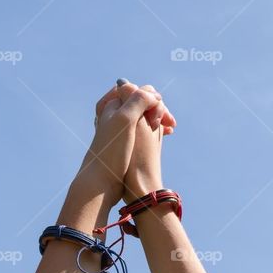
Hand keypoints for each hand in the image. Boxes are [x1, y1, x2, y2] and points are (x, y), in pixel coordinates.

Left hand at [111, 81, 170, 203]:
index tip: (161, 114)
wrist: (102, 182)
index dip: (152, 99)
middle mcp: (113, 115)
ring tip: (169, 128)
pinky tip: (165, 135)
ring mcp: (118, 130)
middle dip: (157, 109)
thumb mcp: (125, 119)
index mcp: (110, 105)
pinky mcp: (123, 144)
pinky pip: (142, 129)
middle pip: (141, 102)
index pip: (137, 90)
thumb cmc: (112, 151)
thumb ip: (138, 100)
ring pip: (144, 116)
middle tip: (170, 123)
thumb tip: (152, 93)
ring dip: (158, 118)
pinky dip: (154, 129)